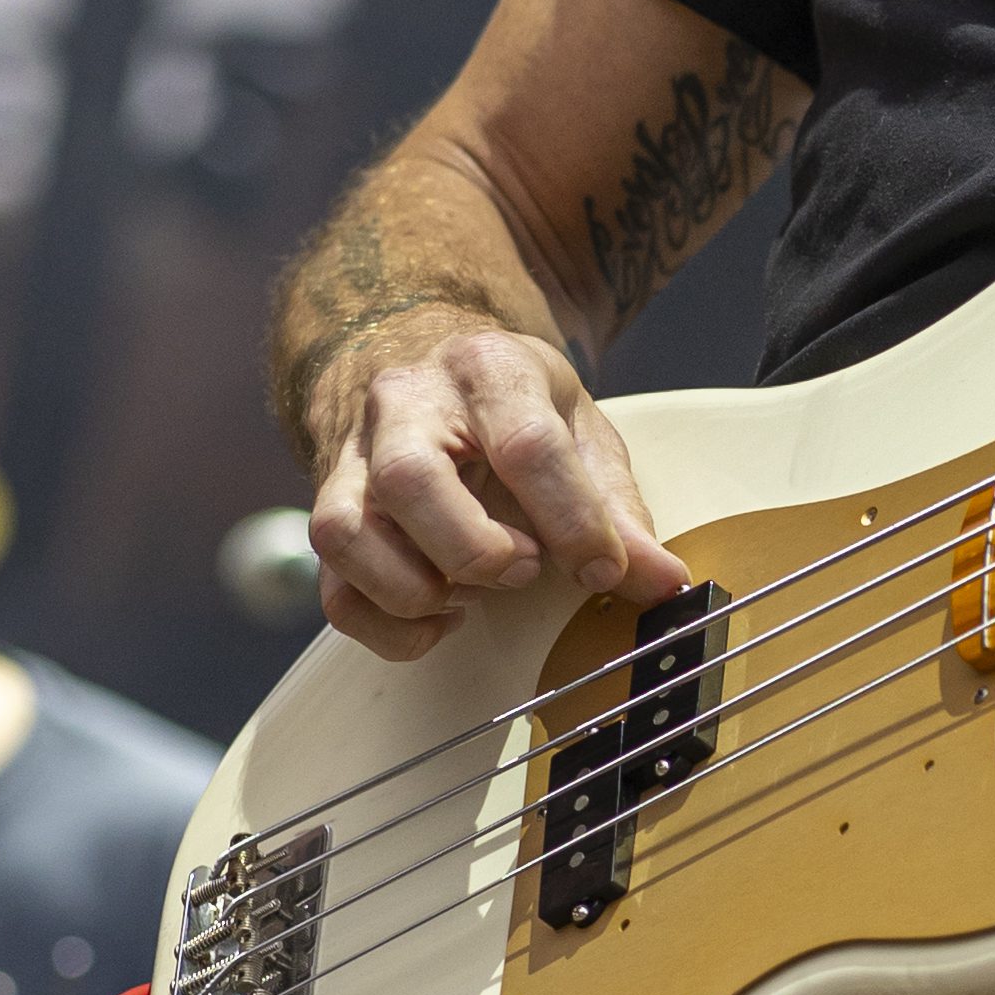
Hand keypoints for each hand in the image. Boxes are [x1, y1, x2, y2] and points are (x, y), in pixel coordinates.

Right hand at [308, 319, 688, 663]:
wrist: (429, 369)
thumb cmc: (512, 409)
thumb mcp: (578, 434)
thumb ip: (618, 510)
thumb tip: (666, 584)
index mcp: (487, 371)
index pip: (524, 444)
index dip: (570, 520)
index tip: (603, 571)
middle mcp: (405, 405)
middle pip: (410, 481)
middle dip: (475, 550)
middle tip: (524, 570)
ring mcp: (353, 458)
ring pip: (346, 532)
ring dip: (417, 589)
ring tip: (474, 595)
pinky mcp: (328, 510)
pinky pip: (334, 588)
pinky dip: (388, 624)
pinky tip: (442, 617)